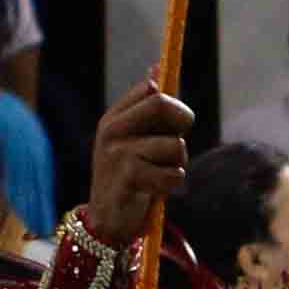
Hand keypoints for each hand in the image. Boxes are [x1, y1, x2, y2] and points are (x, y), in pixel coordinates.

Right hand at [85, 88, 195, 254]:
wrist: (106, 221)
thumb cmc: (129, 177)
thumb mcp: (133, 140)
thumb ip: (147, 109)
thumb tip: (158, 67)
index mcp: (114, 118)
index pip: (152, 90)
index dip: (174, 107)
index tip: (174, 127)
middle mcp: (112, 130)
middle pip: (162, 104)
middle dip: (181, 124)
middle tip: (174, 149)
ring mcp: (118, 152)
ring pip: (175, 146)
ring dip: (177, 166)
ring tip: (158, 176)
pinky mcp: (128, 177)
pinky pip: (174, 174)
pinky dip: (172, 186)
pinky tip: (154, 192)